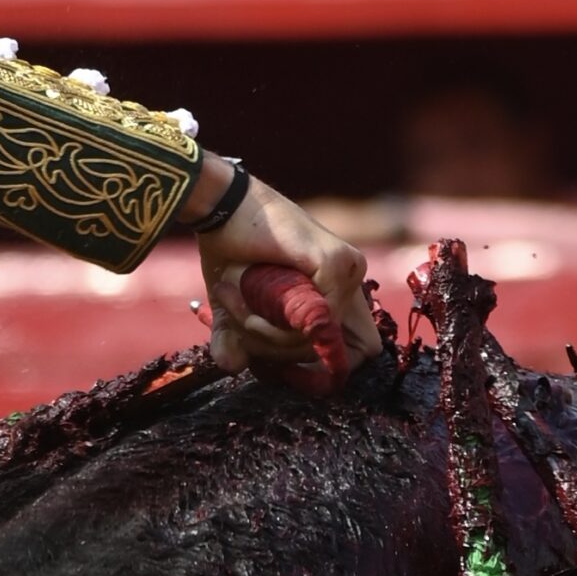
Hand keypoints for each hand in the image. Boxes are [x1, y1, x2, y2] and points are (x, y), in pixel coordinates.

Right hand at [183, 155, 382, 374]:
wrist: (219, 206)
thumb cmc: (229, 252)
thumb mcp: (235, 309)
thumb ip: (238, 341)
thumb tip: (233, 367)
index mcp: (334, 294)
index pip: (356, 352)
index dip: (318, 369)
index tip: (272, 363)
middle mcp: (349, 283)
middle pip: (329, 355)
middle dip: (277, 353)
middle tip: (239, 324)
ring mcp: (348, 271)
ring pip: (315, 341)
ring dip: (266, 334)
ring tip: (236, 298)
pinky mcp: (336, 264)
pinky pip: (312, 321)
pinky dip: (272, 318)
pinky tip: (246, 290)